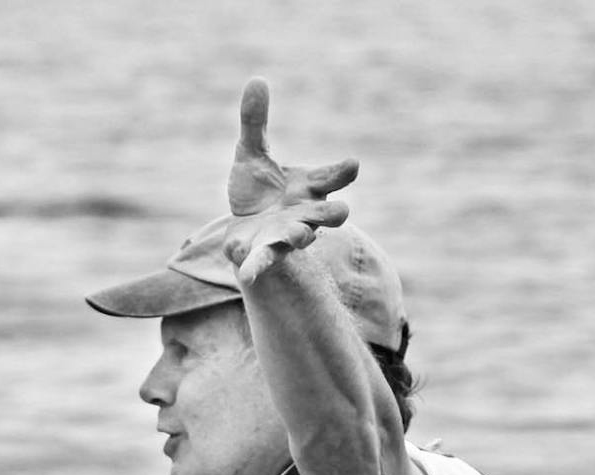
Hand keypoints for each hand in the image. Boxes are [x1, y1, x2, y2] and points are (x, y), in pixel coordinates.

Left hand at [221, 78, 358, 285]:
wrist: (243, 228)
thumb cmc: (257, 189)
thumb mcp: (252, 153)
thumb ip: (255, 121)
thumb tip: (256, 79)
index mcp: (310, 186)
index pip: (333, 177)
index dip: (343, 172)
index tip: (351, 166)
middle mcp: (306, 212)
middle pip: (332, 214)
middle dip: (335, 212)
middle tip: (340, 210)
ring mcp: (287, 234)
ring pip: (303, 238)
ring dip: (301, 236)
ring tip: (298, 235)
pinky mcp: (264, 252)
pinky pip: (263, 261)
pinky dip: (256, 267)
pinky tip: (245, 274)